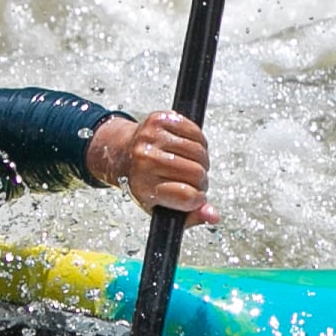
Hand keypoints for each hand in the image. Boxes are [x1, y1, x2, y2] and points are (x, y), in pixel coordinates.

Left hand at [89, 111, 215, 225]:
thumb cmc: (145, 183)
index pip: (187, 196)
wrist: (121, 153)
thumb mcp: (161, 206)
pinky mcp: (160, 119)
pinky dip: (199, 142)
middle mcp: (145, 160)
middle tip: (193, 181)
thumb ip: (190, 215)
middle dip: (201, 180)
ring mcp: (152, 137)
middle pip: (196, 173)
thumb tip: (214, 216)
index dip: (198, 199)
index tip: (195, 197)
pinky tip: (189, 149)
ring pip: (199, 152)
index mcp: (144, 186)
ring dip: (202, 161)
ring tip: (192, 165)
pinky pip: (195, 131)